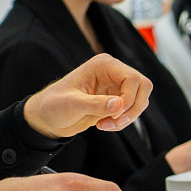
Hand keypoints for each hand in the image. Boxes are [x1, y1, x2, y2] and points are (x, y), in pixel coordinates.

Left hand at [23, 53, 151, 138]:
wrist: (47, 118)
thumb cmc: (54, 106)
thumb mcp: (72, 105)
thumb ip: (96, 104)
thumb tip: (119, 105)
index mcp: (103, 65)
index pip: (132, 78)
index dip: (129, 99)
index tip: (115, 116)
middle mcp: (112, 72)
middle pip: (143, 86)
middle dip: (133, 108)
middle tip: (115, 122)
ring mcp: (115, 85)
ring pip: (140, 99)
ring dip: (128, 117)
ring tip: (106, 125)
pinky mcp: (115, 99)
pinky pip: (131, 110)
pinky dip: (123, 121)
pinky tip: (104, 125)